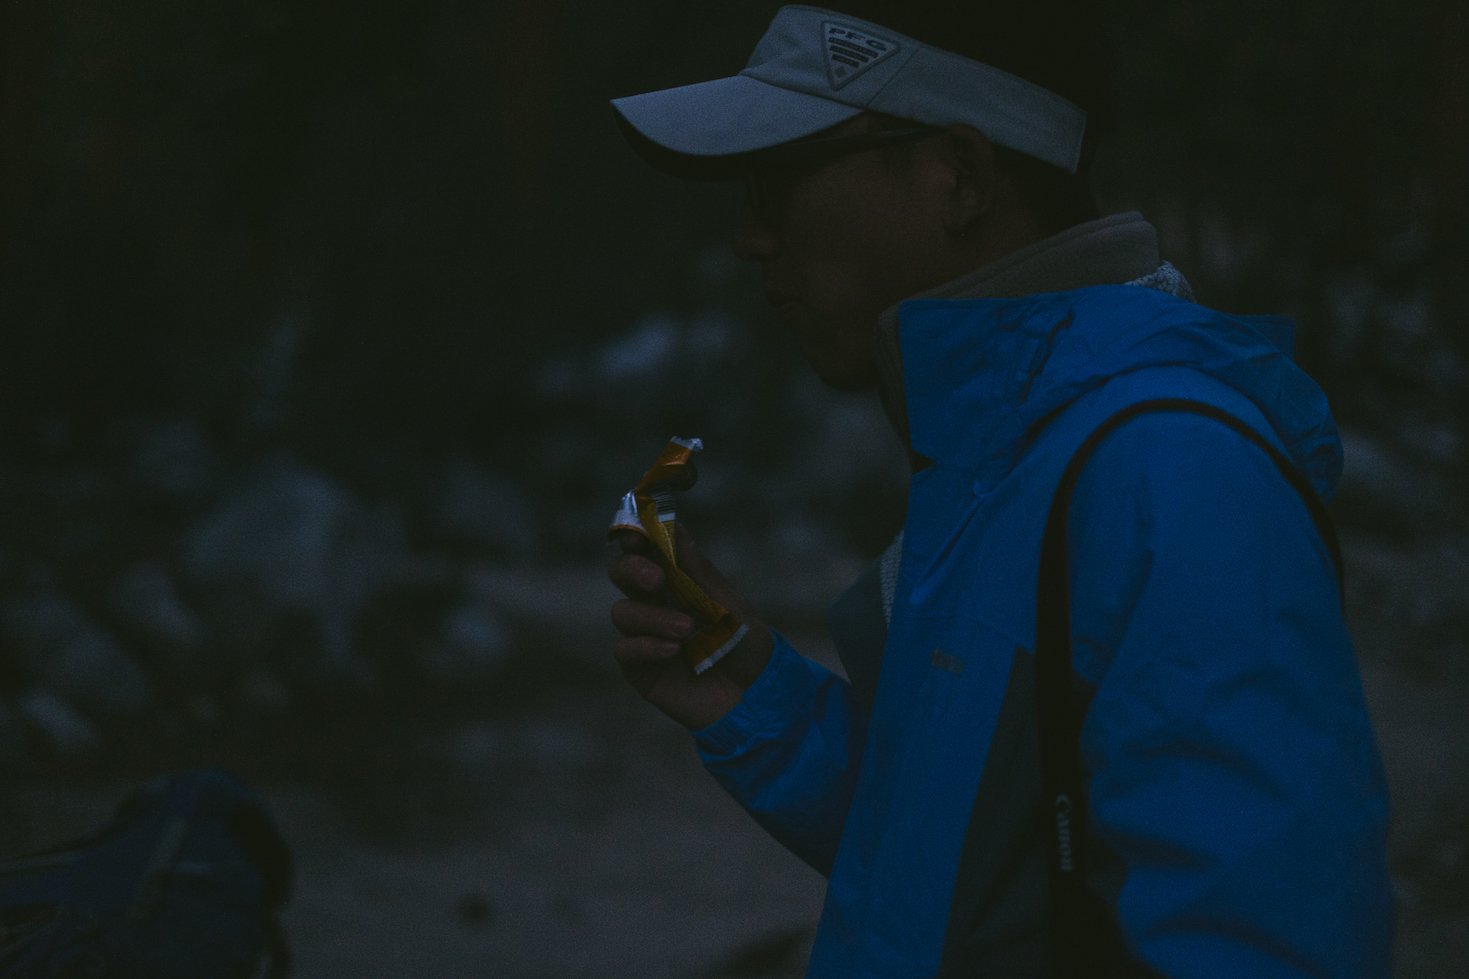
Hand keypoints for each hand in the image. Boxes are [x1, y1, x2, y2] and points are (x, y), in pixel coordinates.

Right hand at [608, 523, 773, 729]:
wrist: (757, 698)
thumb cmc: (747, 648)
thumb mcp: (730, 604)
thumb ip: (698, 571)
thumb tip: (674, 527)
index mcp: (677, 583)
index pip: (647, 551)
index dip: (636, 537)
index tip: (637, 533)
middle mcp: (655, 604)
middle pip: (621, 574)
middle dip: (632, 569)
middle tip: (657, 578)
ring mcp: (645, 636)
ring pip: (622, 612)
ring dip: (652, 616)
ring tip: (686, 629)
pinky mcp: (641, 670)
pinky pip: (625, 649)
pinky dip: (646, 645)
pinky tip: (672, 651)